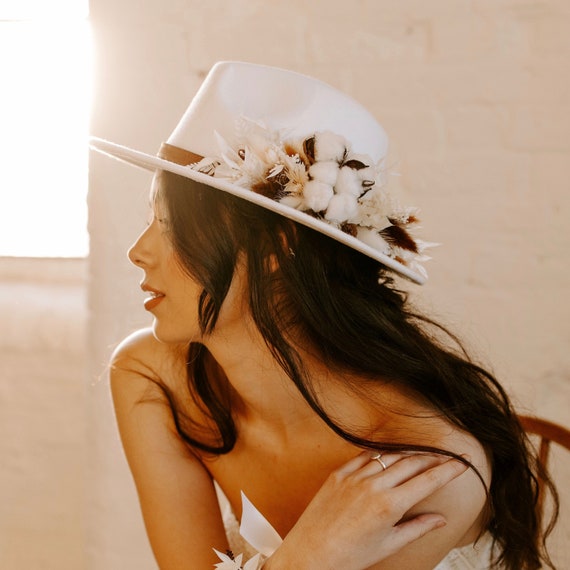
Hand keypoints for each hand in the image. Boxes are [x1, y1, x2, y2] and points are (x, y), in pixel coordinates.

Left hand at [264, 451, 468, 569]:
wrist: (312, 553)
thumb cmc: (351, 555)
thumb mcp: (389, 544)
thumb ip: (417, 527)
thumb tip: (440, 519)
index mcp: (390, 505)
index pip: (427, 481)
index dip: (448, 470)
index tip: (462, 464)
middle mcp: (373, 485)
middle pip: (411, 463)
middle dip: (432, 458)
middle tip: (446, 457)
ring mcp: (355, 477)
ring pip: (389, 456)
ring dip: (408, 454)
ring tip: (421, 454)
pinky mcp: (339, 473)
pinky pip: (364, 456)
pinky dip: (380, 454)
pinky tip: (388, 455)